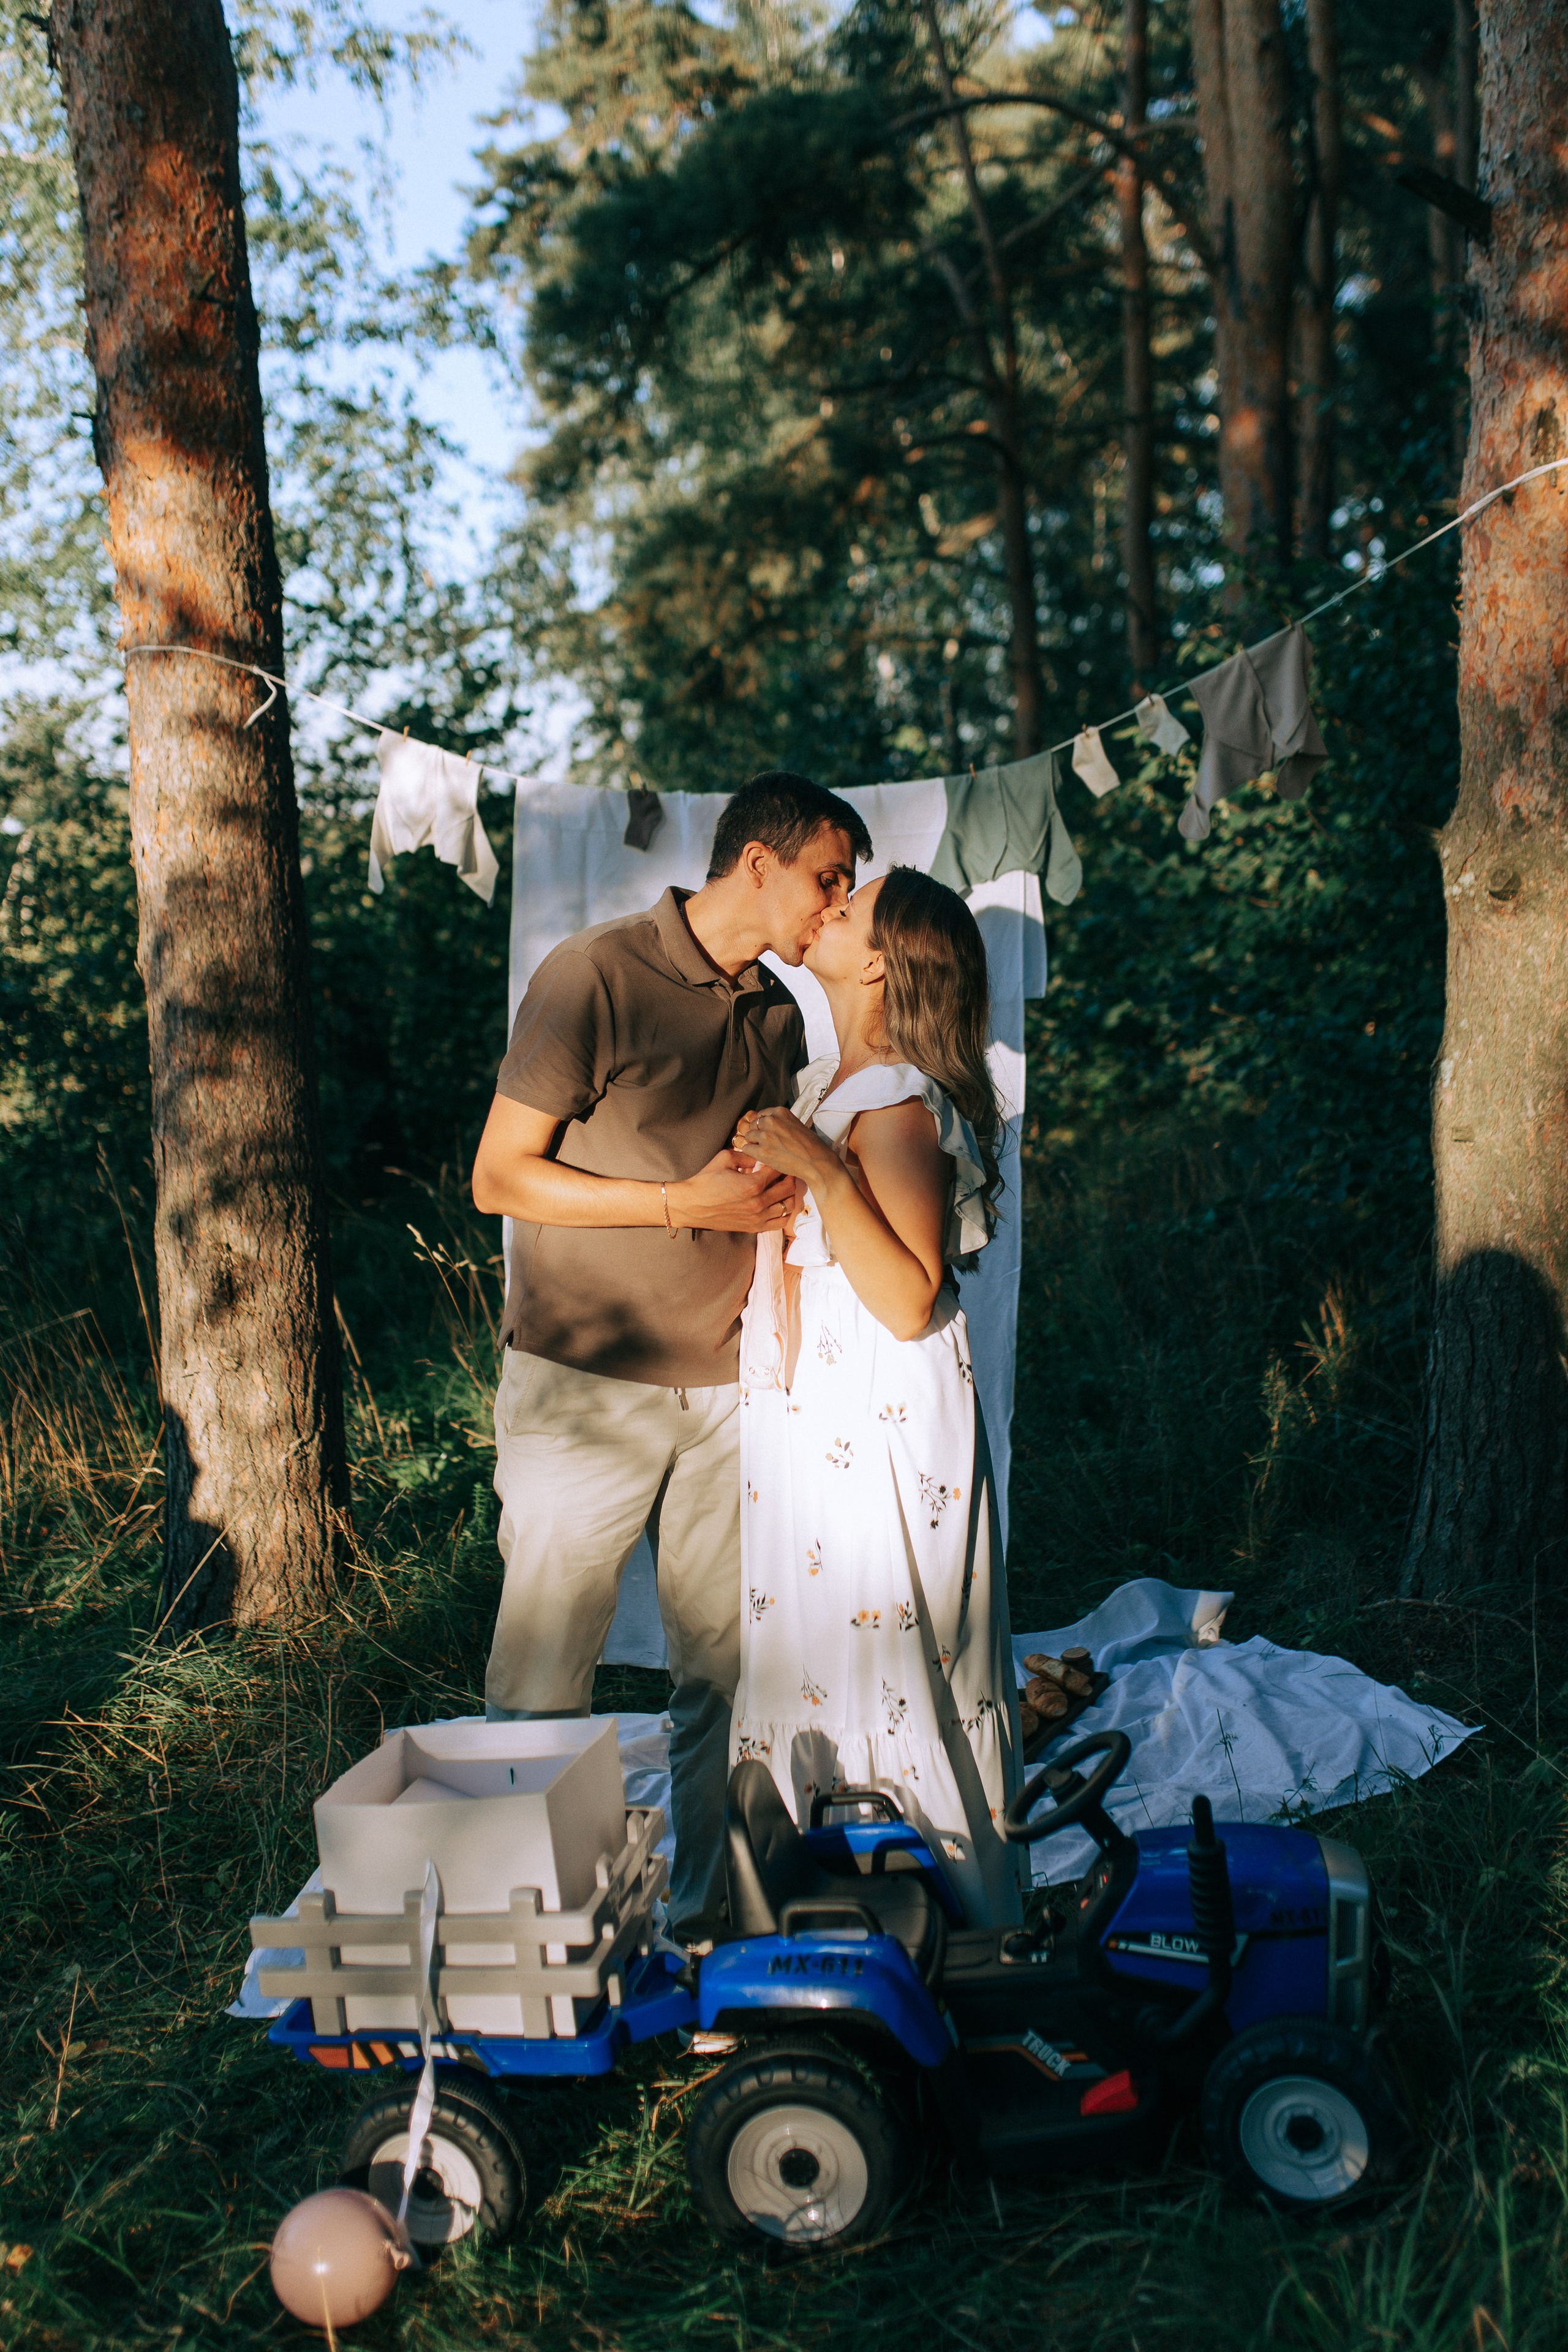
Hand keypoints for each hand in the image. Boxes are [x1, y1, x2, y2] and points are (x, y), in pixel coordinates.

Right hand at [668, 1148, 795, 1234]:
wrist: (691, 1205)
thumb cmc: (706, 1181)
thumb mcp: (725, 1158)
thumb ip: (747, 1154)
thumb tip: (762, 1154)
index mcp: (752, 1184)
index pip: (778, 1170)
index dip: (780, 1161)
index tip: (778, 1157)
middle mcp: (758, 1203)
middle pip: (788, 1187)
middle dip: (789, 1175)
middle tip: (786, 1169)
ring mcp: (757, 1218)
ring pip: (788, 1206)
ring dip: (789, 1193)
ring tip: (784, 1185)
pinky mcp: (754, 1228)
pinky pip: (780, 1222)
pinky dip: (784, 1212)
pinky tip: (779, 1202)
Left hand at [731, 1106, 836, 1186]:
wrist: (817, 1162)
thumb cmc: (810, 1146)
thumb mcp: (795, 1124)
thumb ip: (780, 1122)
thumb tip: (764, 1125)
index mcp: (780, 1112)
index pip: (761, 1115)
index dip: (762, 1126)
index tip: (768, 1133)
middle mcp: (771, 1121)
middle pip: (753, 1125)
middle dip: (758, 1134)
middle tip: (767, 1144)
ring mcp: (766, 1136)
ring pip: (748, 1136)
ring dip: (754, 1144)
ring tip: (767, 1150)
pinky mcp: (762, 1151)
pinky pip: (746, 1148)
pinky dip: (752, 1153)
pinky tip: (762, 1156)